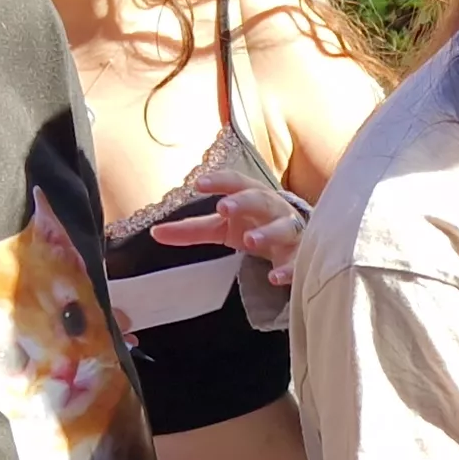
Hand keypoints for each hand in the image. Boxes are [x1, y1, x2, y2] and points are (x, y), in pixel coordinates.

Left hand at [150, 171, 309, 282]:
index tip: (198, 185)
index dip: (219, 182)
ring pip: (284, 228)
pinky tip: (275, 277)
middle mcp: (274, 210)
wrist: (297, 241)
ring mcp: (291, 232)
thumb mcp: (223, 227)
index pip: (237, 182)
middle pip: (261, 200)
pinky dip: (289, 269)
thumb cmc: (254, 227)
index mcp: (253, 196)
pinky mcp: (303, 256)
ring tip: (249, 241)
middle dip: (244, 201)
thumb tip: (155, 233)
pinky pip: (299, 261)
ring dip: (268, 233)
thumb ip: (192, 230)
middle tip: (223, 208)